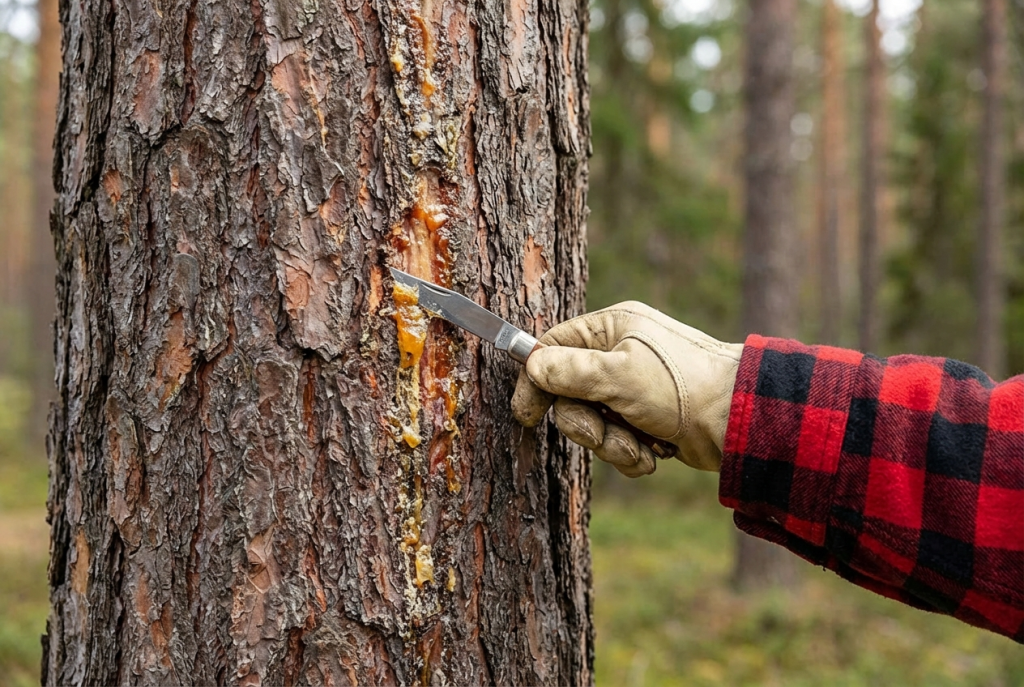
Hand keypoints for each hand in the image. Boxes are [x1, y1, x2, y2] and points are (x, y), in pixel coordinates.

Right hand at [511, 302, 742, 476]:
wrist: (740, 422)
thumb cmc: (682, 387)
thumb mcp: (617, 375)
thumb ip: (567, 371)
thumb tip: (531, 366)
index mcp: (611, 328)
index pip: (552, 347)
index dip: (536, 381)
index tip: (527, 413)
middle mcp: (621, 354)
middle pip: (570, 394)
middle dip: (587, 425)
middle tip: (605, 432)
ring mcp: (634, 389)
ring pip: (594, 424)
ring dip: (613, 444)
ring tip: (642, 446)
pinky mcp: (648, 419)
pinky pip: (618, 441)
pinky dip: (633, 453)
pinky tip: (657, 452)